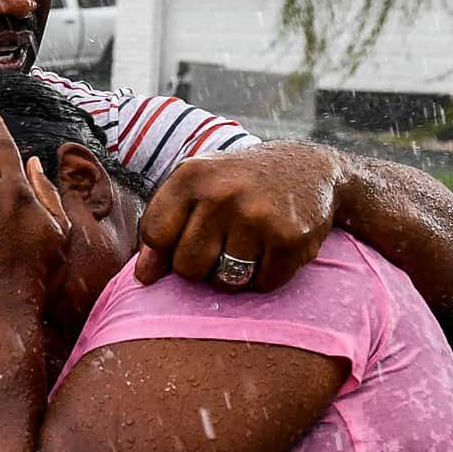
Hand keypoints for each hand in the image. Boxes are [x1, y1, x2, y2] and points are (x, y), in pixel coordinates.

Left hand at [134, 140, 341, 291]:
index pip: (155, 235)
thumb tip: (142, 278)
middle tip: (221, 246)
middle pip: (187, 267)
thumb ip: (163, 227)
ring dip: (234, 275)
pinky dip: (266, 277)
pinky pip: (263, 284)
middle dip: (200, 268)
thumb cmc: (239, 183)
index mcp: (191, 176)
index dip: (165, 249)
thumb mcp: (197, 188)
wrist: (310, 167)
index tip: (185, 240)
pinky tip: (271, 250)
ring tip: (247, 245)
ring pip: (225, 281)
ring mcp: (258, 216)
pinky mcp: (291, 238)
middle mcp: (222, 194)